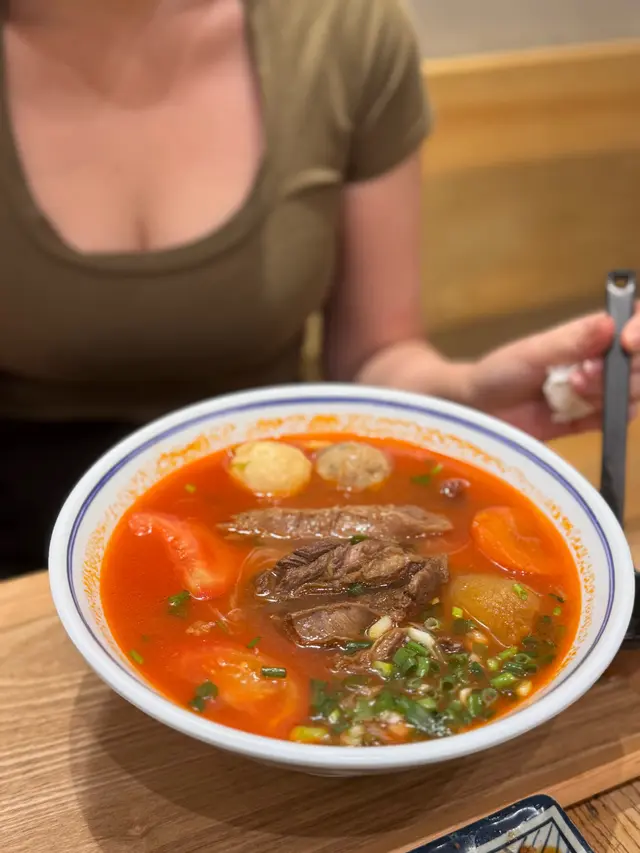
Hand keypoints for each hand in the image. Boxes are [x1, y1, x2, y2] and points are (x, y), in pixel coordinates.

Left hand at [466, 306, 639, 440]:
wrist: (479, 411)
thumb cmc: (500, 372)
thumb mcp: (532, 353)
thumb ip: (571, 341)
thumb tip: (611, 323)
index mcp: (591, 334)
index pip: (636, 322)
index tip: (627, 342)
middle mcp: (602, 360)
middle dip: (620, 370)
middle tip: (581, 374)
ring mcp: (599, 391)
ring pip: (634, 393)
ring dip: (609, 393)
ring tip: (570, 391)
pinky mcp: (591, 420)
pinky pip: (617, 419)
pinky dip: (604, 417)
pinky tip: (574, 411)